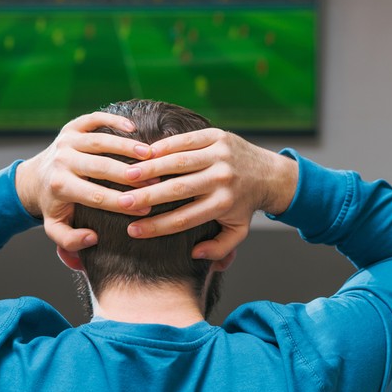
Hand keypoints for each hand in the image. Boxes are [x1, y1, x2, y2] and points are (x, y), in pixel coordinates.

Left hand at [16, 112, 153, 251]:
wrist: (34, 179)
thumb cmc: (53, 206)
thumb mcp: (56, 228)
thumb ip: (70, 241)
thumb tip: (92, 238)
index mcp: (60, 186)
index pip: (95, 196)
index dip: (121, 203)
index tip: (146, 208)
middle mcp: (61, 161)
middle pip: (100, 166)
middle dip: (129, 174)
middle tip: (156, 180)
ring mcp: (66, 141)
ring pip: (99, 141)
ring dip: (126, 147)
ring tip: (150, 154)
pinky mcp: (71, 127)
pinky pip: (93, 119)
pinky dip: (113, 120)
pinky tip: (133, 127)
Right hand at [114, 129, 298, 259]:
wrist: (270, 173)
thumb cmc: (245, 205)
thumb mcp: (238, 232)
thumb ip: (219, 249)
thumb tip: (195, 255)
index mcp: (224, 204)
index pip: (184, 219)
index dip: (156, 227)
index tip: (133, 231)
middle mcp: (223, 179)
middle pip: (178, 190)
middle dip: (147, 197)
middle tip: (121, 203)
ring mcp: (221, 155)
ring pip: (179, 162)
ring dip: (151, 168)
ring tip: (127, 175)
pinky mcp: (218, 136)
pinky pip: (187, 140)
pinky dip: (165, 145)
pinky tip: (145, 153)